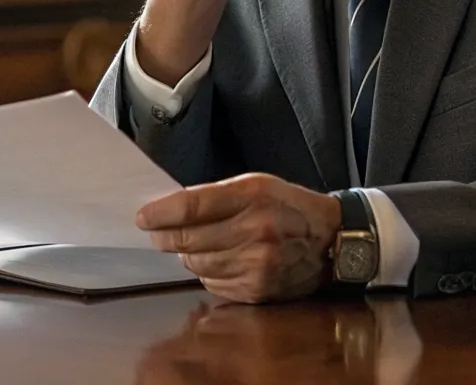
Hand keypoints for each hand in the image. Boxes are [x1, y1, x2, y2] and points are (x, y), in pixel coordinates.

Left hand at [138, 172, 341, 303]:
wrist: (332, 240)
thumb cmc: (287, 206)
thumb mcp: (256, 185)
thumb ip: (214, 196)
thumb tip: (169, 209)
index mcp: (252, 196)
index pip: (191, 207)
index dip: (160, 214)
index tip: (143, 217)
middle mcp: (255, 231)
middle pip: (188, 239)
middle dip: (165, 236)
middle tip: (157, 232)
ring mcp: (257, 264)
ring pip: (196, 263)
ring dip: (188, 255)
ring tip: (198, 244)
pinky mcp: (258, 289)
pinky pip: (213, 282)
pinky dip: (209, 271)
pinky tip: (222, 259)